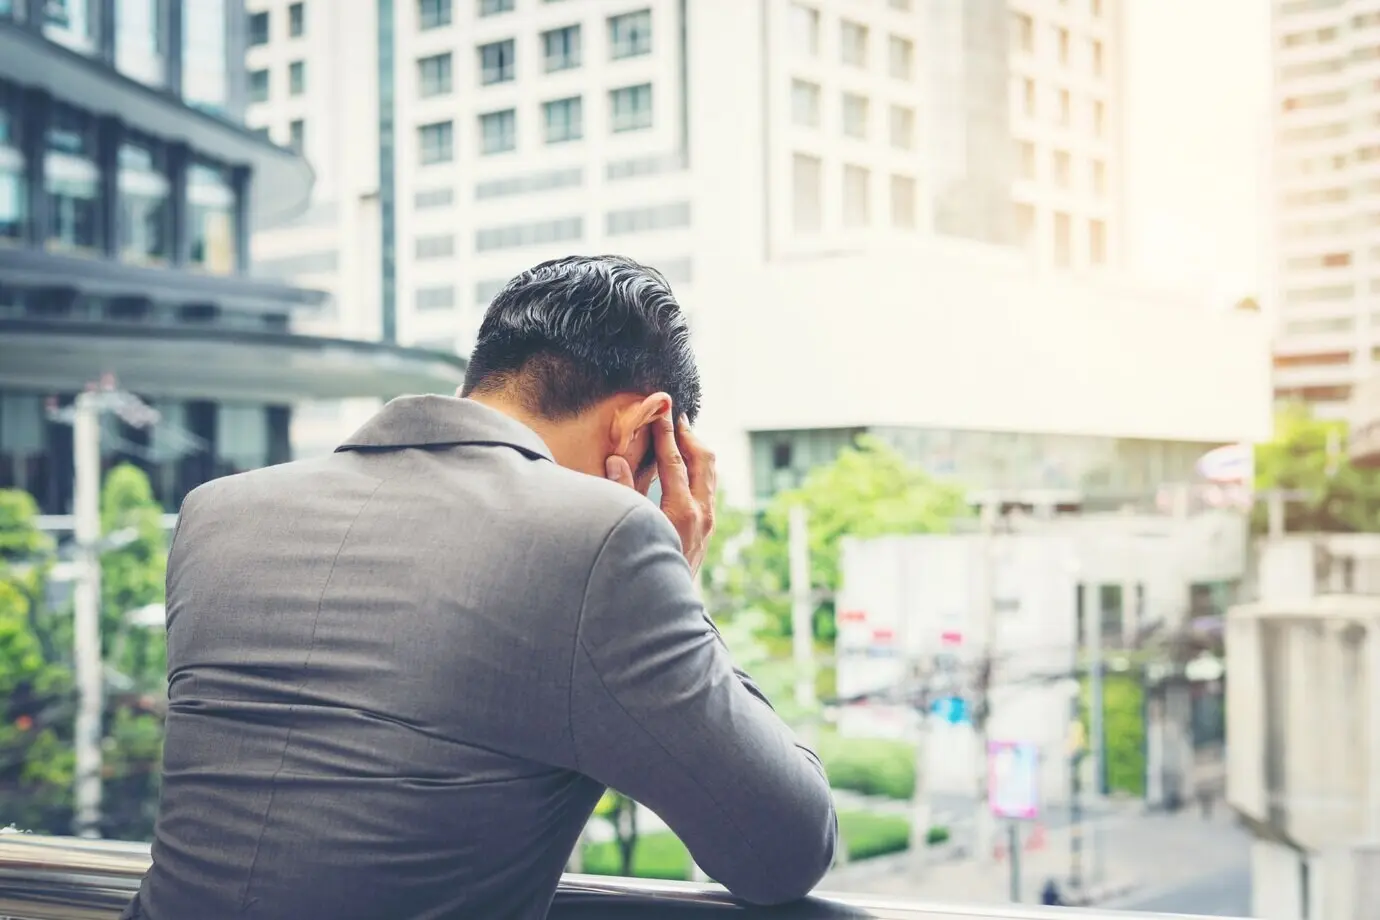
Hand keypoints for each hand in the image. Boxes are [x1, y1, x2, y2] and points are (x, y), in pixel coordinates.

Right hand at [605, 414, 715, 573]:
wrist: (662, 606)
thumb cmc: (639, 566)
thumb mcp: (628, 527)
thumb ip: (622, 492)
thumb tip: (616, 459)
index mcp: (681, 510)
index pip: (674, 460)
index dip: (665, 432)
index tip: (662, 410)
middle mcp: (701, 513)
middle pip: (703, 459)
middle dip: (689, 435)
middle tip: (675, 417)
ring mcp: (708, 521)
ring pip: (711, 472)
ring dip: (697, 450)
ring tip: (682, 435)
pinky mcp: (708, 528)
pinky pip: (709, 487)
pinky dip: (699, 468)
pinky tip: (685, 466)